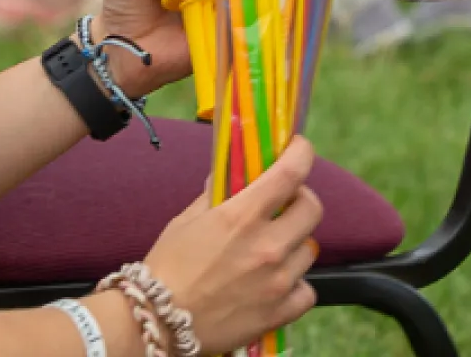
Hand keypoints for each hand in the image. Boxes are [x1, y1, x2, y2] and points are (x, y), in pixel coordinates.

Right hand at [142, 137, 322, 352]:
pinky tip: (276, 283)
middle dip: (301, 200)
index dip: (301, 154)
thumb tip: (230, 175)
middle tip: (285, 205)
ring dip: (295, 244)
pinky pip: (307, 290)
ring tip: (272, 250)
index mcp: (241, 217)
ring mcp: (278, 281)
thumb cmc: (167, 269)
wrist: (159, 322)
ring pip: (310, 249)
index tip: (300, 148)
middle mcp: (267, 246)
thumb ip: (215, 196)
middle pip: (312, 208)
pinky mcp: (280, 311)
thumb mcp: (186, 222)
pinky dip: (296, 285)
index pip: (290, 173)